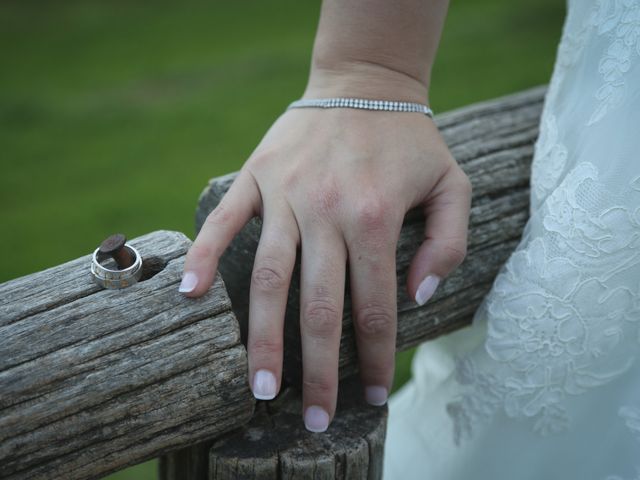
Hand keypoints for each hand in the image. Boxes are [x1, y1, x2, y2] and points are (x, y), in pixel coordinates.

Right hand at [179, 105, 470, 431]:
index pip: (375, 306)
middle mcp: (327, 211)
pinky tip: (191, 295)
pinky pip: (226, 220)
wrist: (365, 82)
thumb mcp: (453, 185)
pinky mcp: (259, 176)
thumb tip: (419, 297)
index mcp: (375, 218)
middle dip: (317, 369)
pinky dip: (206, 255)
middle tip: (312, 419)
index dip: (373, 357)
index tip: (370, 397)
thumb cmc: (411, 141)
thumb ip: (448, 244)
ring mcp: (287, 194)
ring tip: (258, 387)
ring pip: (270, 276)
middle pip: (319, 306)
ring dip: (263, 336)